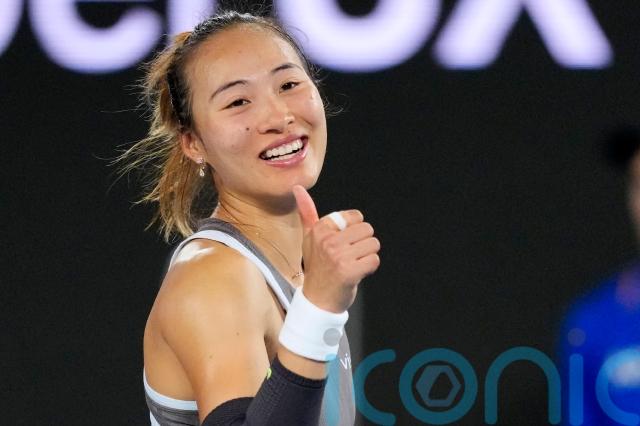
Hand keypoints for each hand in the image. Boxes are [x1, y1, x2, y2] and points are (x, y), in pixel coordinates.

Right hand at [292, 185, 380, 312]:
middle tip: (349, 257)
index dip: (354, 232)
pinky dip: (369, 268)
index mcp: (320, 229)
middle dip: (363, 244)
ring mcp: (338, 256)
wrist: (317, 301)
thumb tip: (298, 188)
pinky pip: (374, 260)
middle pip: (368, 230)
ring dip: (367, 256)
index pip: (356, 217)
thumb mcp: (310, 238)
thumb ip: (307, 212)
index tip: (342, 244)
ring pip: (373, 245)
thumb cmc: (317, 268)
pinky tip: (357, 274)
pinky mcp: (349, 272)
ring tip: (352, 265)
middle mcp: (327, 241)